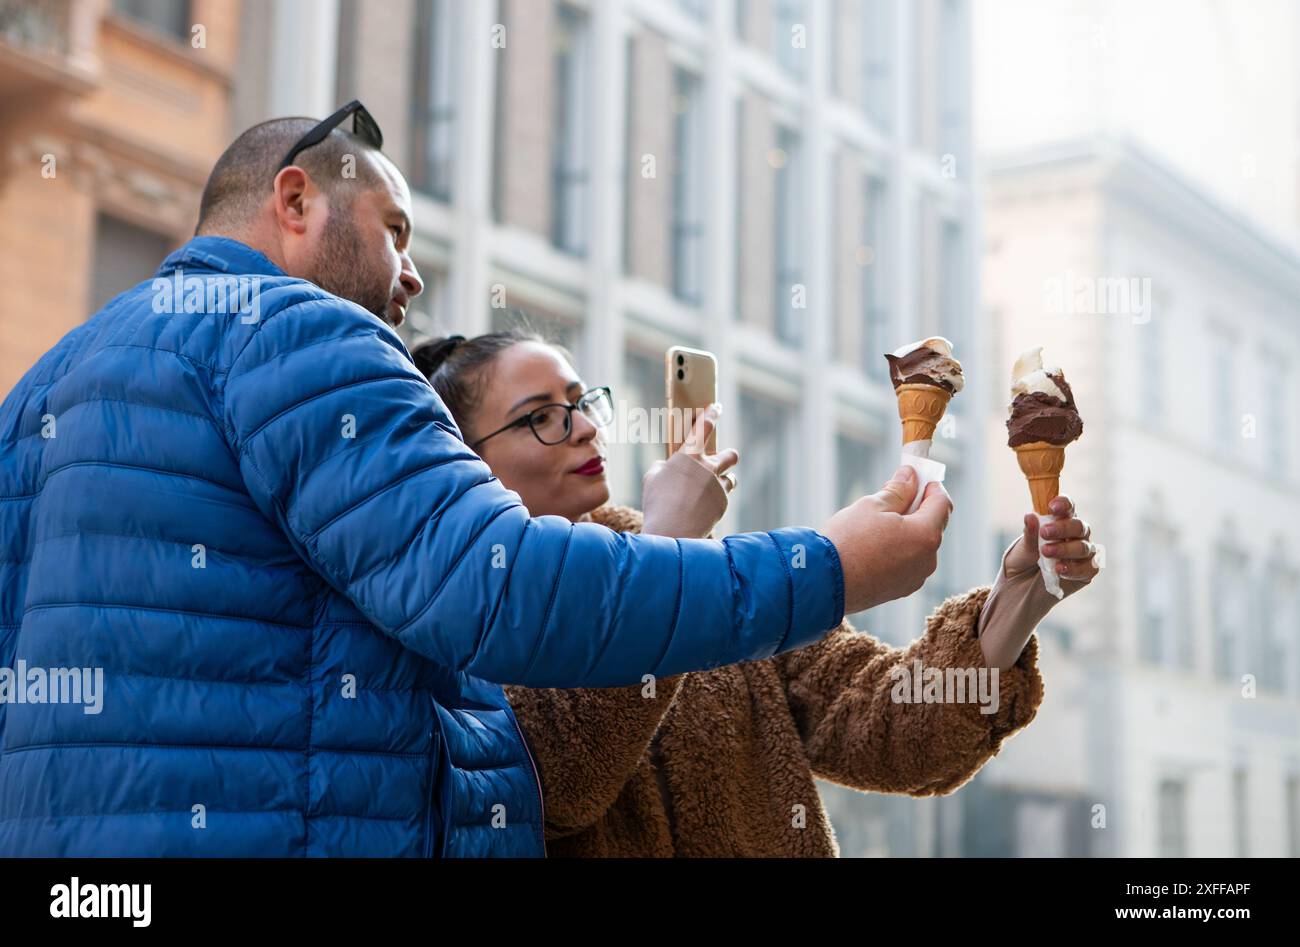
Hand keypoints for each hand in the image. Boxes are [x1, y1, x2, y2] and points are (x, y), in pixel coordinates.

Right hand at [641, 403, 738, 538]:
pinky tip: (699, 511)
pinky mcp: (723, 504)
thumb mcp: (651, 478)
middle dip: (728, 456)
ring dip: (722, 482)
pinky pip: (722, 499)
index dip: (712, 415)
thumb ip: (663, 467)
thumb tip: (668, 467)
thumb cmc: (657, 503)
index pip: (704, 428)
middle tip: (721, 461)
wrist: (673, 531)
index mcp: (689, 456)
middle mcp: (708, 468)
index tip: (717, 407)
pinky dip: (713, 503)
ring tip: (706, 492)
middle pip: (730, 455)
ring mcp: (718, 486)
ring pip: (730, 479)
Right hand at [821, 466, 952, 613]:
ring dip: (906, 531)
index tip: (915, 478)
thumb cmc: (847, 541)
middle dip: (916, 508)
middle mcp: (928, 560)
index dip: (930, 486)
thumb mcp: (872, 505)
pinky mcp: (901, 590)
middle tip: (891, 497)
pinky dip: (897, 551)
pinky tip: (873, 547)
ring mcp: (915, 578)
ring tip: (875, 525)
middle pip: (932, 525)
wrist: (823, 582)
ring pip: (919, 545)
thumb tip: (910, 476)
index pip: (942, 502)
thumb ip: (898, 490)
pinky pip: (907, 563)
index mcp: (926, 535)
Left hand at [1004, 494, 1099, 584]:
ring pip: (1083, 547)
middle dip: (1063, 528)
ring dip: (1065, 549)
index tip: (1051, 506)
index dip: (1064, 504)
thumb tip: (1030, 516)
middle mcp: (1076, 535)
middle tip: (1045, 533)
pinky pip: (1088, 567)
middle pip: (1078, 526)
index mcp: (1060, 521)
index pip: (1068, 507)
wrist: (1021, 587)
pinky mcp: (1087, 571)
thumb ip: (1029, 533)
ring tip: (1046, 552)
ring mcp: (1083, 552)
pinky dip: (1074, 568)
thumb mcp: (1022, 547)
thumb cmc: (1024, 561)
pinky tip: (1060, 569)